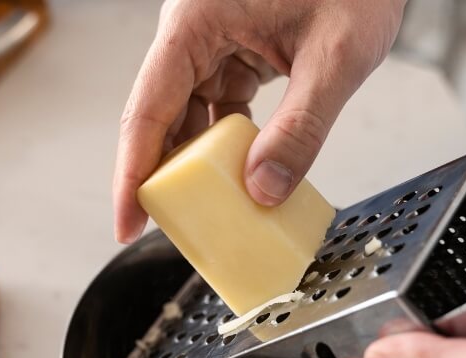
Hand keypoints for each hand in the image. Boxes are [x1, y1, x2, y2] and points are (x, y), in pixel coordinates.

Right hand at [113, 0, 405, 242]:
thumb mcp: (336, 55)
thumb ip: (302, 126)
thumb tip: (265, 189)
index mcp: (195, 22)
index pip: (147, 108)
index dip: (133, 172)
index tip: (128, 222)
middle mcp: (193, 31)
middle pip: (160, 115)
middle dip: (164, 175)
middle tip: (173, 227)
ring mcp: (212, 41)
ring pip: (188, 114)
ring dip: (199, 162)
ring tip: (209, 209)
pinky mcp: (235, 50)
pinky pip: (219, 105)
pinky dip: (228, 143)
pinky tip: (242, 174)